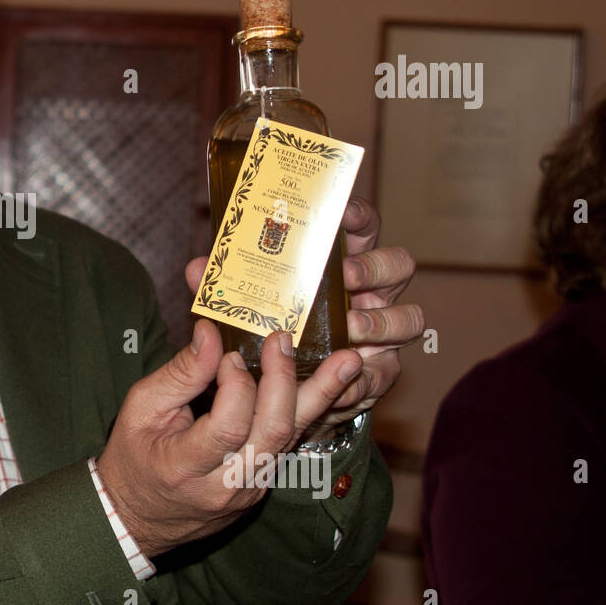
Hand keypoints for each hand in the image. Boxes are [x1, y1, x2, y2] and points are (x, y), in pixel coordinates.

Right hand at [96, 319, 362, 559]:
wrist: (138, 516)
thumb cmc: (133, 457)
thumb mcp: (140, 409)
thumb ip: (179, 374)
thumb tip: (210, 333)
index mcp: (185, 467)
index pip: (227, 425)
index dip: (236, 384)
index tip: (229, 352)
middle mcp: (225, 485)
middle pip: (271, 433)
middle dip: (284, 381)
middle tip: (285, 340)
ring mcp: (250, 490)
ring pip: (291, 439)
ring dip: (321, 396)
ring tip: (348, 362)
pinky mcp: (263, 485)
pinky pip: (288, 443)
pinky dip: (306, 409)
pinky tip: (328, 381)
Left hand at [184, 196, 423, 442]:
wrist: (275, 391)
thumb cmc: (265, 331)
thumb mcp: (243, 304)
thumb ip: (224, 285)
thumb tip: (198, 268)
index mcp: (339, 261)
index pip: (362, 226)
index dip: (358, 216)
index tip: (342, 213)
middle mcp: (369, 292)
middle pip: (397, 265)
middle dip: (375, 267)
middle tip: (345, 275)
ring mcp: (381, 331)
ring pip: (407, 317)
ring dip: (381, 320)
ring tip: (350, 327)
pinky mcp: (377, 372)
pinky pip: (386, 371)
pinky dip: (365, 375)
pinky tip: (344, 376)